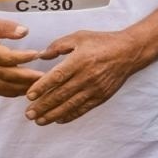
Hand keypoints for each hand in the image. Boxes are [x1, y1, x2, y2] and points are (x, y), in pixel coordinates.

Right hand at [0, 15, 43, 96]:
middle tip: (47, 77)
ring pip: (3, 87)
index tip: (38, 54)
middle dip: (29, 78)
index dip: (23, 57)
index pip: (6, 57)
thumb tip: (25, 32)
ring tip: (41, 86)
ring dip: (23, 88)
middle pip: (8, 76)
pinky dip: (12, 92)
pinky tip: (25, 91)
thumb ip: (5, 27)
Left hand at [25, 29, 141, 123]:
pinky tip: (59, 119)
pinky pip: (83, 108)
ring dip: (53, 114)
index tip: (28, 95)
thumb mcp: (79, 37)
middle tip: (28, 114)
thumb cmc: (102, 42)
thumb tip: (41, 55)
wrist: (129, 52)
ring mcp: (94, 88)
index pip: (57, 77)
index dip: (41, 87)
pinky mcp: (101, 96)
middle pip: (61, 94)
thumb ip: (58, 45)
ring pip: (70, 105)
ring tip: (39, 121)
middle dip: (43, 106)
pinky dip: (70, 115)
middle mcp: (86, 76)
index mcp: (79, 61)